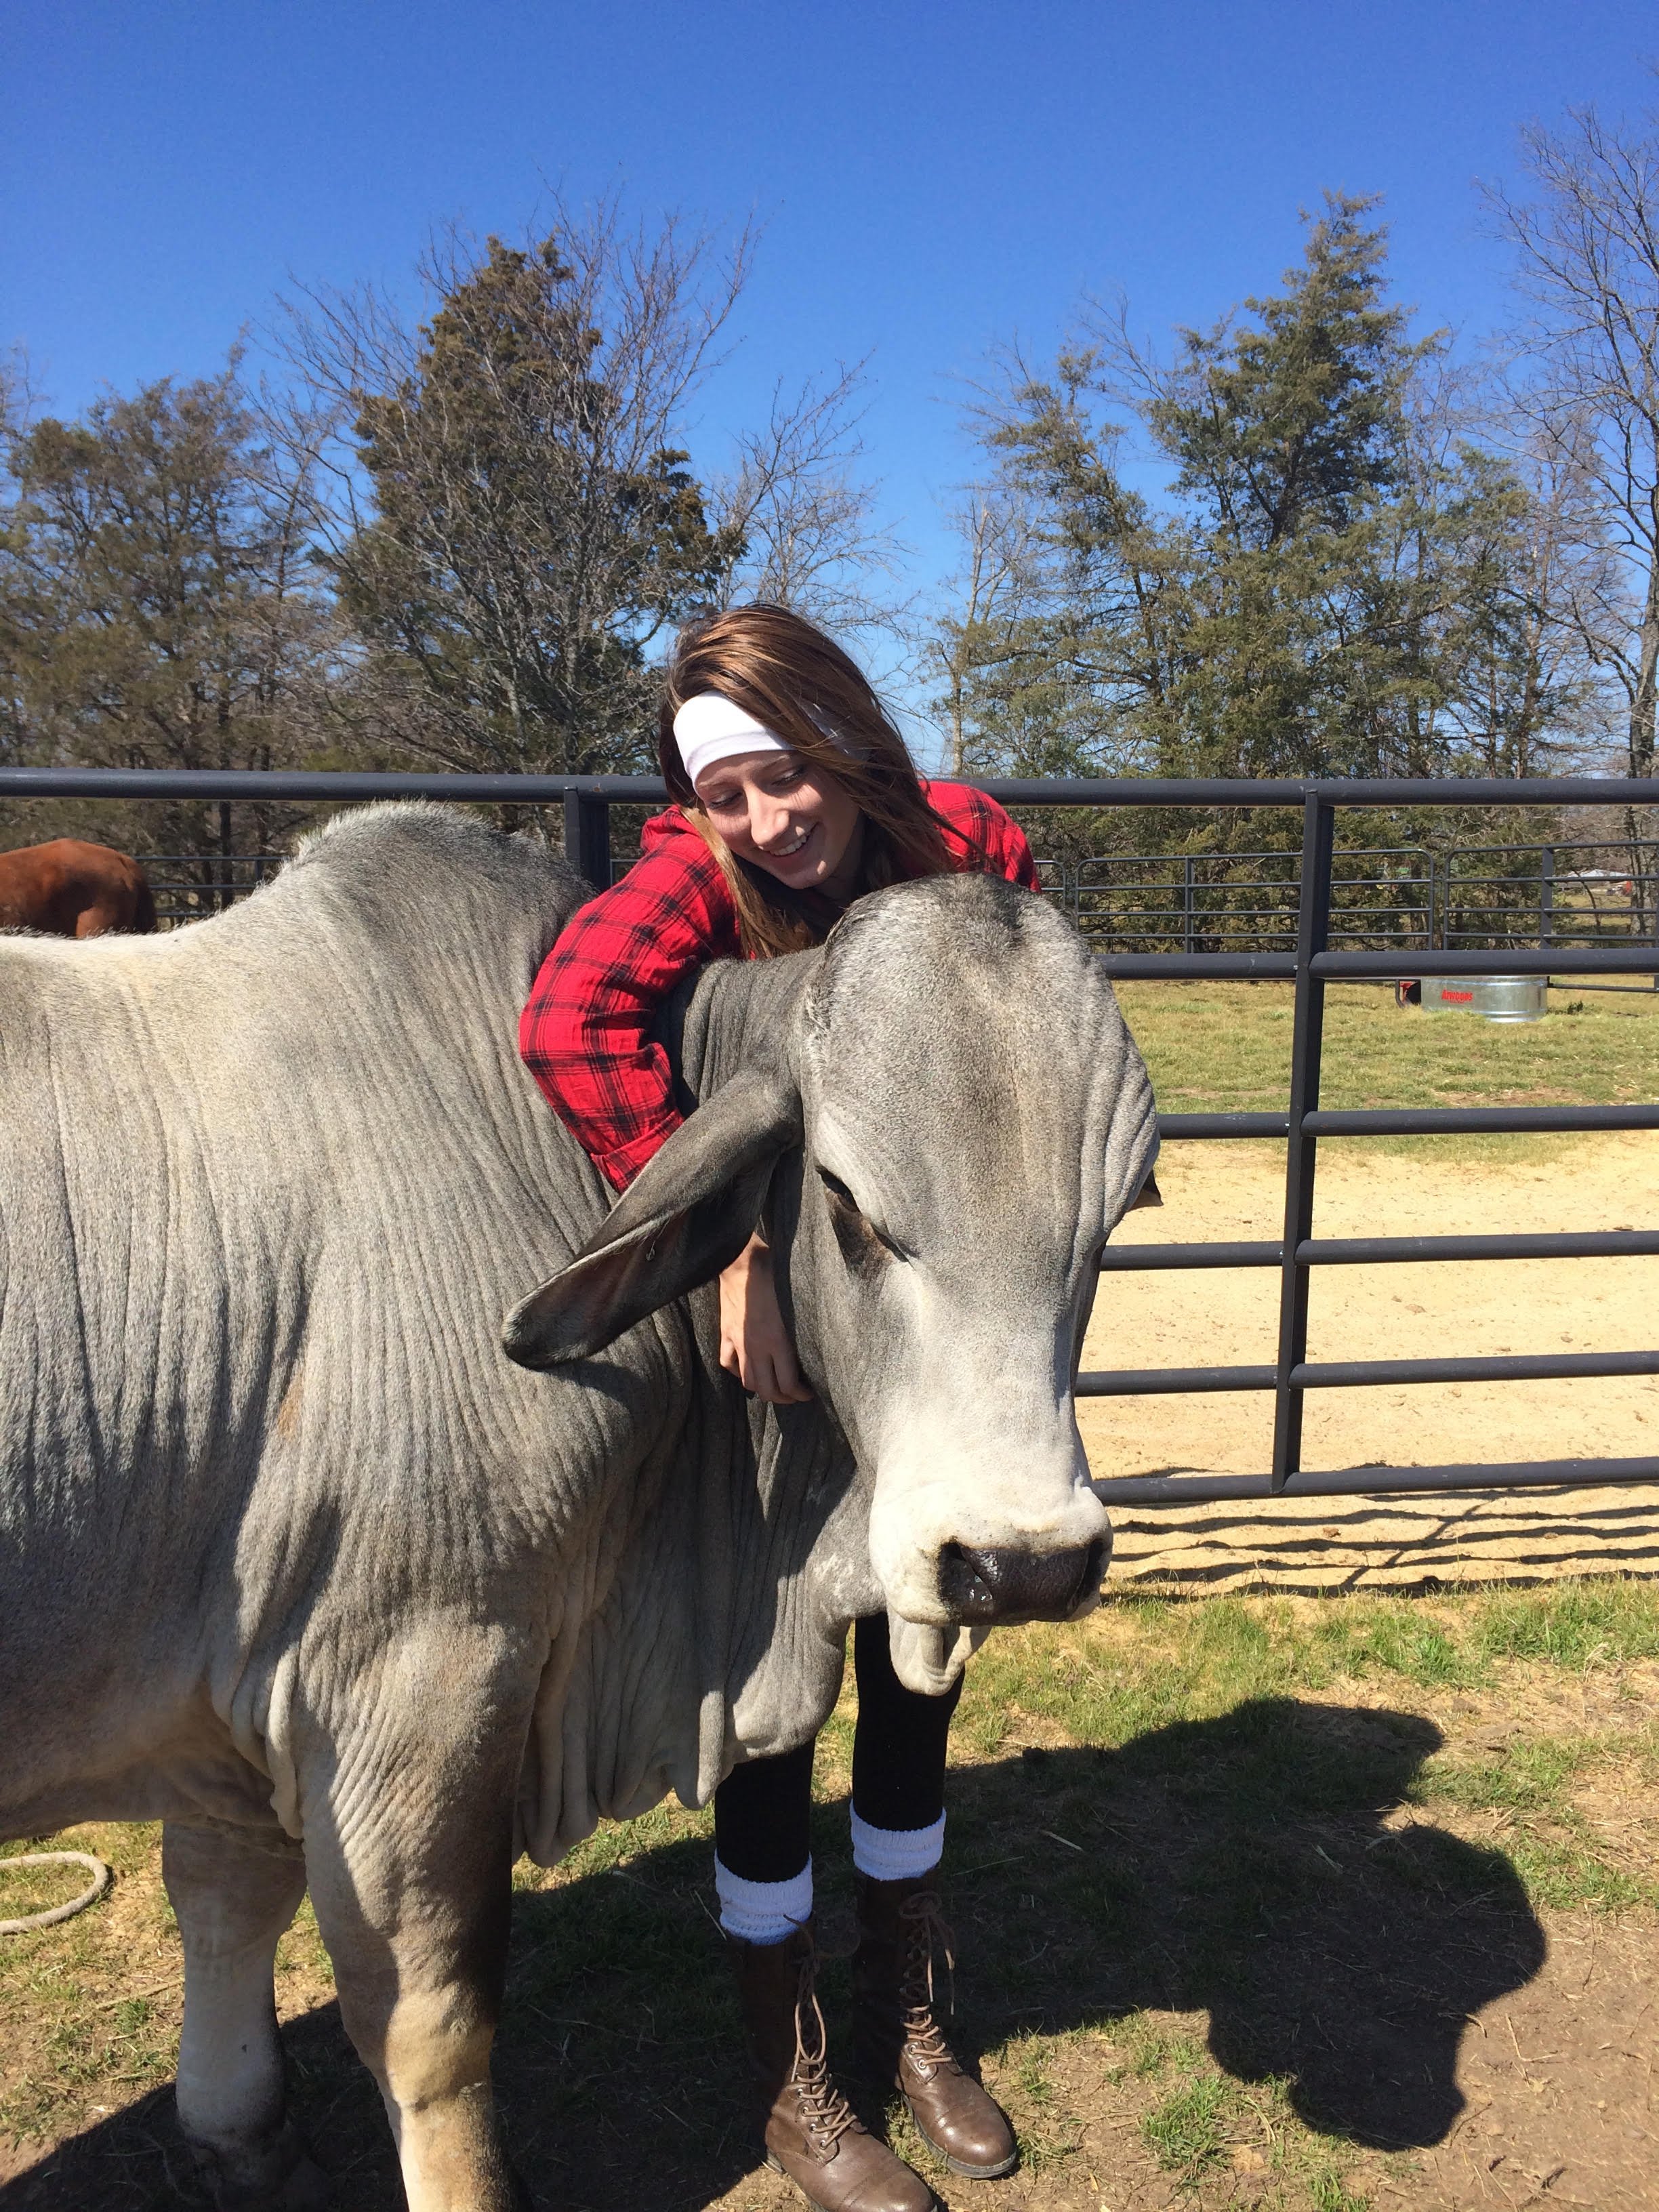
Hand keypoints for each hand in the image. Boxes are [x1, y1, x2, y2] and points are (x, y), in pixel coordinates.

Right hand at [718, 1233, 814, 1404]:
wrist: (740, 1261)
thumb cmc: (774, 1274)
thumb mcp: (796, 1302)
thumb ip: (801, 1329)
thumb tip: (817, 1344)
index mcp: (778, 1340)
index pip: (788, 1383)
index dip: (800, 1395)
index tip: (809, 1393)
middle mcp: (757, 1347)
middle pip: (768, 1390)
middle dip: (783, 1399)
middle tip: (794, 1395)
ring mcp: (738, 1342)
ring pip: (748, 1382)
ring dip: (762, 1389)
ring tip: (774, 1386)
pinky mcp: (725, 1334)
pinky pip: (728, 1364)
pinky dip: (738, 1372)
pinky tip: (747, 1369)